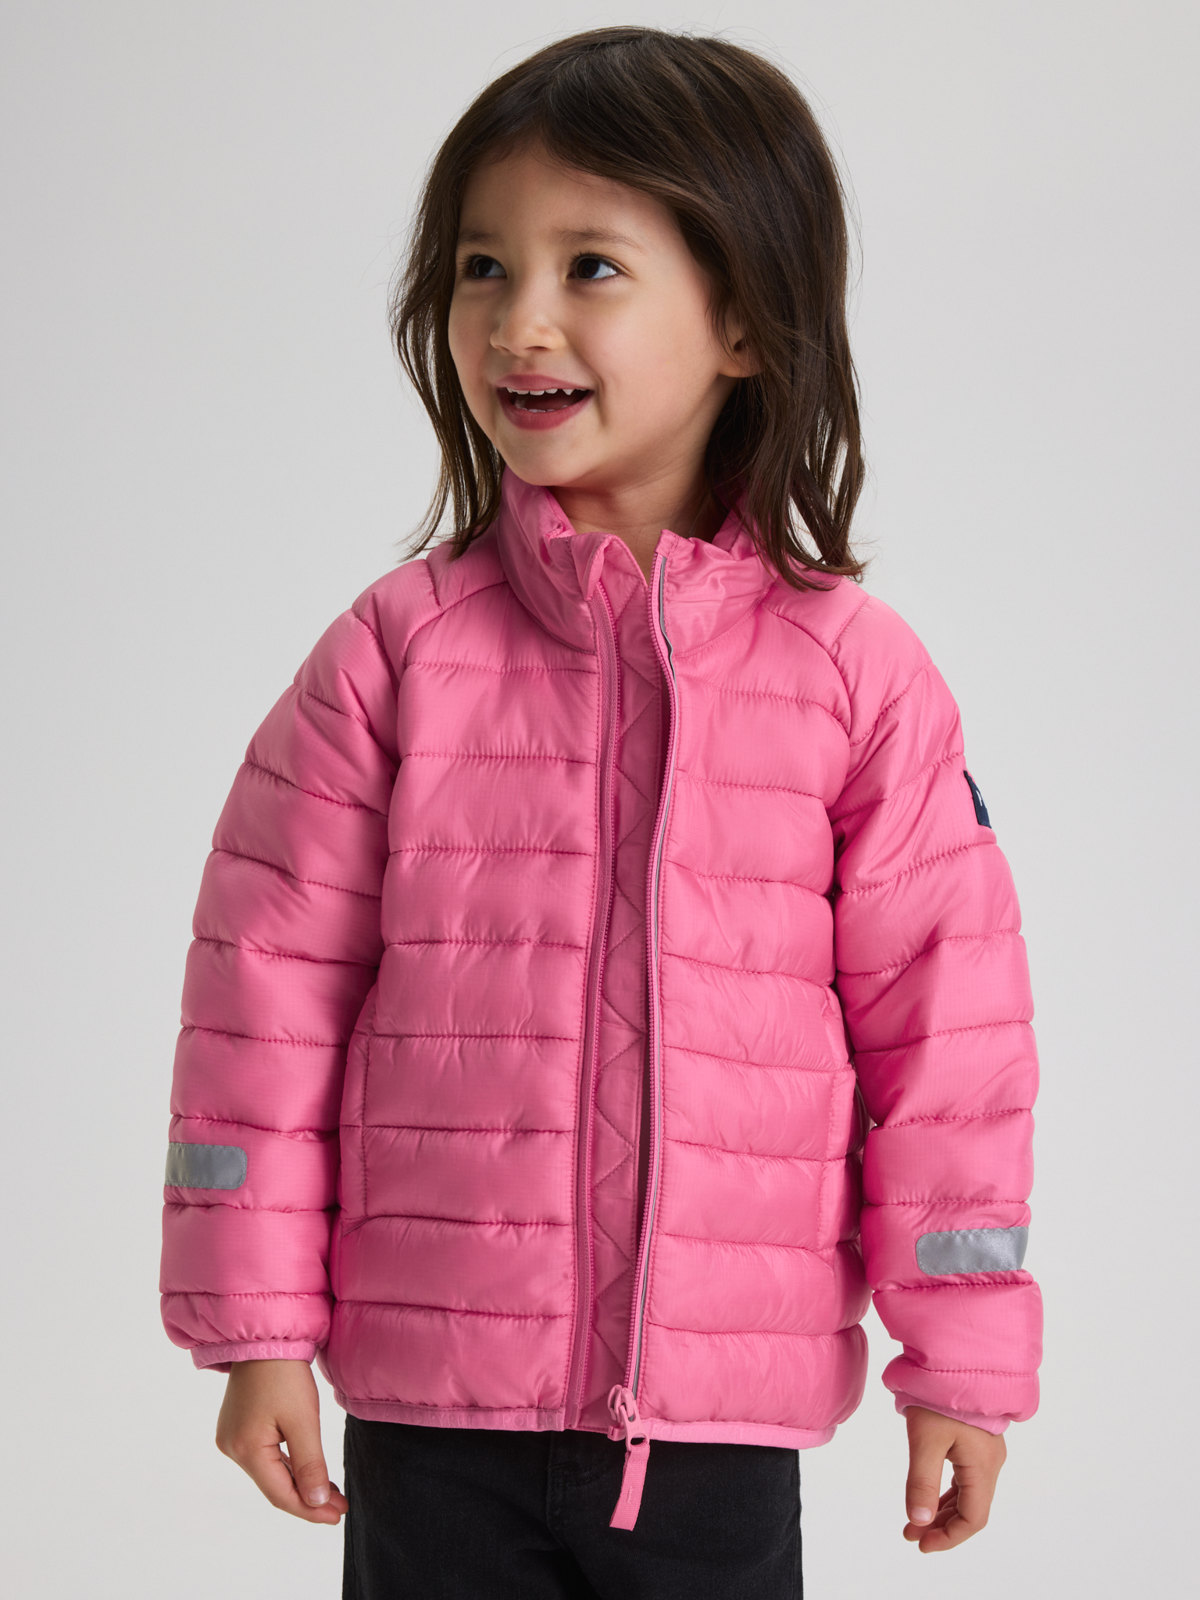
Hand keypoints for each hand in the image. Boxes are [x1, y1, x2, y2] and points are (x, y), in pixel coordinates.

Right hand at [215, 1358, 348, 1524]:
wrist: (266, 1335)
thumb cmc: (285, 1374)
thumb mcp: (303, 1420)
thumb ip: (309, 1464)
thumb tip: (316, 1503)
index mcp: (246, 1450)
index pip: (281, 1495)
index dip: (310, 1510)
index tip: (337, 1516)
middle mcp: (232, 1448)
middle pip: (274, 1486)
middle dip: (308, 1498)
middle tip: (339, 1506)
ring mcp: (232, 1437)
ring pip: (270, 1472)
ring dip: (300, 1483)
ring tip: (330, 1493)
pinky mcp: (237, 1426)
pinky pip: (265, 1457)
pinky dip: (288, 1466)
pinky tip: (307, 1471)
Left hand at [902, 1405, 1005, 1552]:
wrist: (955, 1356)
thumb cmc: (939, 1395)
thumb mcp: (925, 1439)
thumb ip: (921, 1482)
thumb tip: (917, 1520)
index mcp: (983, 1467)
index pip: (972, 1519)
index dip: (948, 1537)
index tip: (921, 1543)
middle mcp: (990, 1463)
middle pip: (970, 1509)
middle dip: (941, 1526)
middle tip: (911, 1534)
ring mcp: (985, 1451)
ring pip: (967, 1493)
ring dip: (942, 1510)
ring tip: (915, 1521)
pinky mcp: (976, 1440)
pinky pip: (964, 1477)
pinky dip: (946, 1491)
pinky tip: (929, 1496)